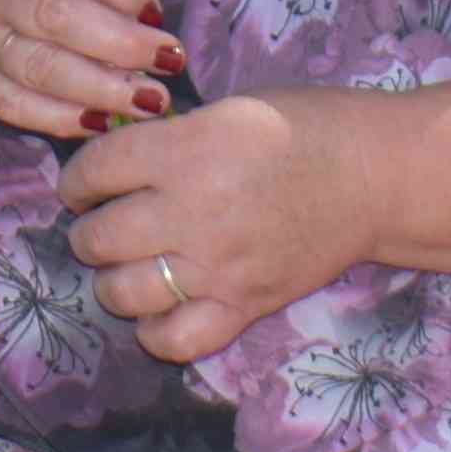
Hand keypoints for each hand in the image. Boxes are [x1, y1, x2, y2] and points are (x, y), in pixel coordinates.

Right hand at [0, 0, 176, 138]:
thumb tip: (147, 13)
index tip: (157, 12)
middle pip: (56, 15)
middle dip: (121, 43)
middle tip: (169, 60)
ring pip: (38, 68)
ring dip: (101, 89)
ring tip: (151, 99)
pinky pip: (13, 106)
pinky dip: (59, 119)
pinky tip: (101, 123)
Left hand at [59, 88, 389, 363]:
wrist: (375, 175)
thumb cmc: (304, 127)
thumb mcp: (226, 110)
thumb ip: (169, 139)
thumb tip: (115, 162)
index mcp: (184, 153)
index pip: (94, 173)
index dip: (76, 180)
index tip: (81, 186)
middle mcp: (191, 213)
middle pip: (97, 238)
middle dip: (88, 231)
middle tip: (103, 224)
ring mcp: (216, 267)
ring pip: (122, 293)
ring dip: (113, 280)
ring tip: (128, 266)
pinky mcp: (244, 306)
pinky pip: (175, 340)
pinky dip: (155, 331)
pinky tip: (159, 310)